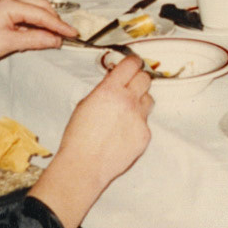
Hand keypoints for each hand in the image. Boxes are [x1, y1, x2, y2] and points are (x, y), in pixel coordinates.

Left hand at [0, 0, 73, 80]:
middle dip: (54, 21)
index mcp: (10, 4)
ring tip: (55, 37)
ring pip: (34, 12)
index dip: (59, 25)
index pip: (42, 14)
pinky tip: (40, 36)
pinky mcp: (3, 16)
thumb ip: (35, 40)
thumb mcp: (10, 43)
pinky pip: (26, 18)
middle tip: (66, 35)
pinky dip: (35, 26)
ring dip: (45, 23)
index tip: (72, 33)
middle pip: (41, 7)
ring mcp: (6, 8)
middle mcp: (9, 2)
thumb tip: (55, 40)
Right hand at [29, 55, 153, 227]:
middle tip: (132, 85)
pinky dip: (137, 124)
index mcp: (110, 90)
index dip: (133, 62)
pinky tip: (123, 133)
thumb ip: (104, 91)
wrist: (84, 165)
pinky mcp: (145, 135)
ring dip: (140, 101)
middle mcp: (128, 101)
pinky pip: (145, 122)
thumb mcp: (86, 104)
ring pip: (149, 100)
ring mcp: (139, 119)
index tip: (133, 64)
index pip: (131, 65)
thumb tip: (115, 83)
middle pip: (145, 79)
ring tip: (126, 112)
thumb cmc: (79, 137)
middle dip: (138, 79)